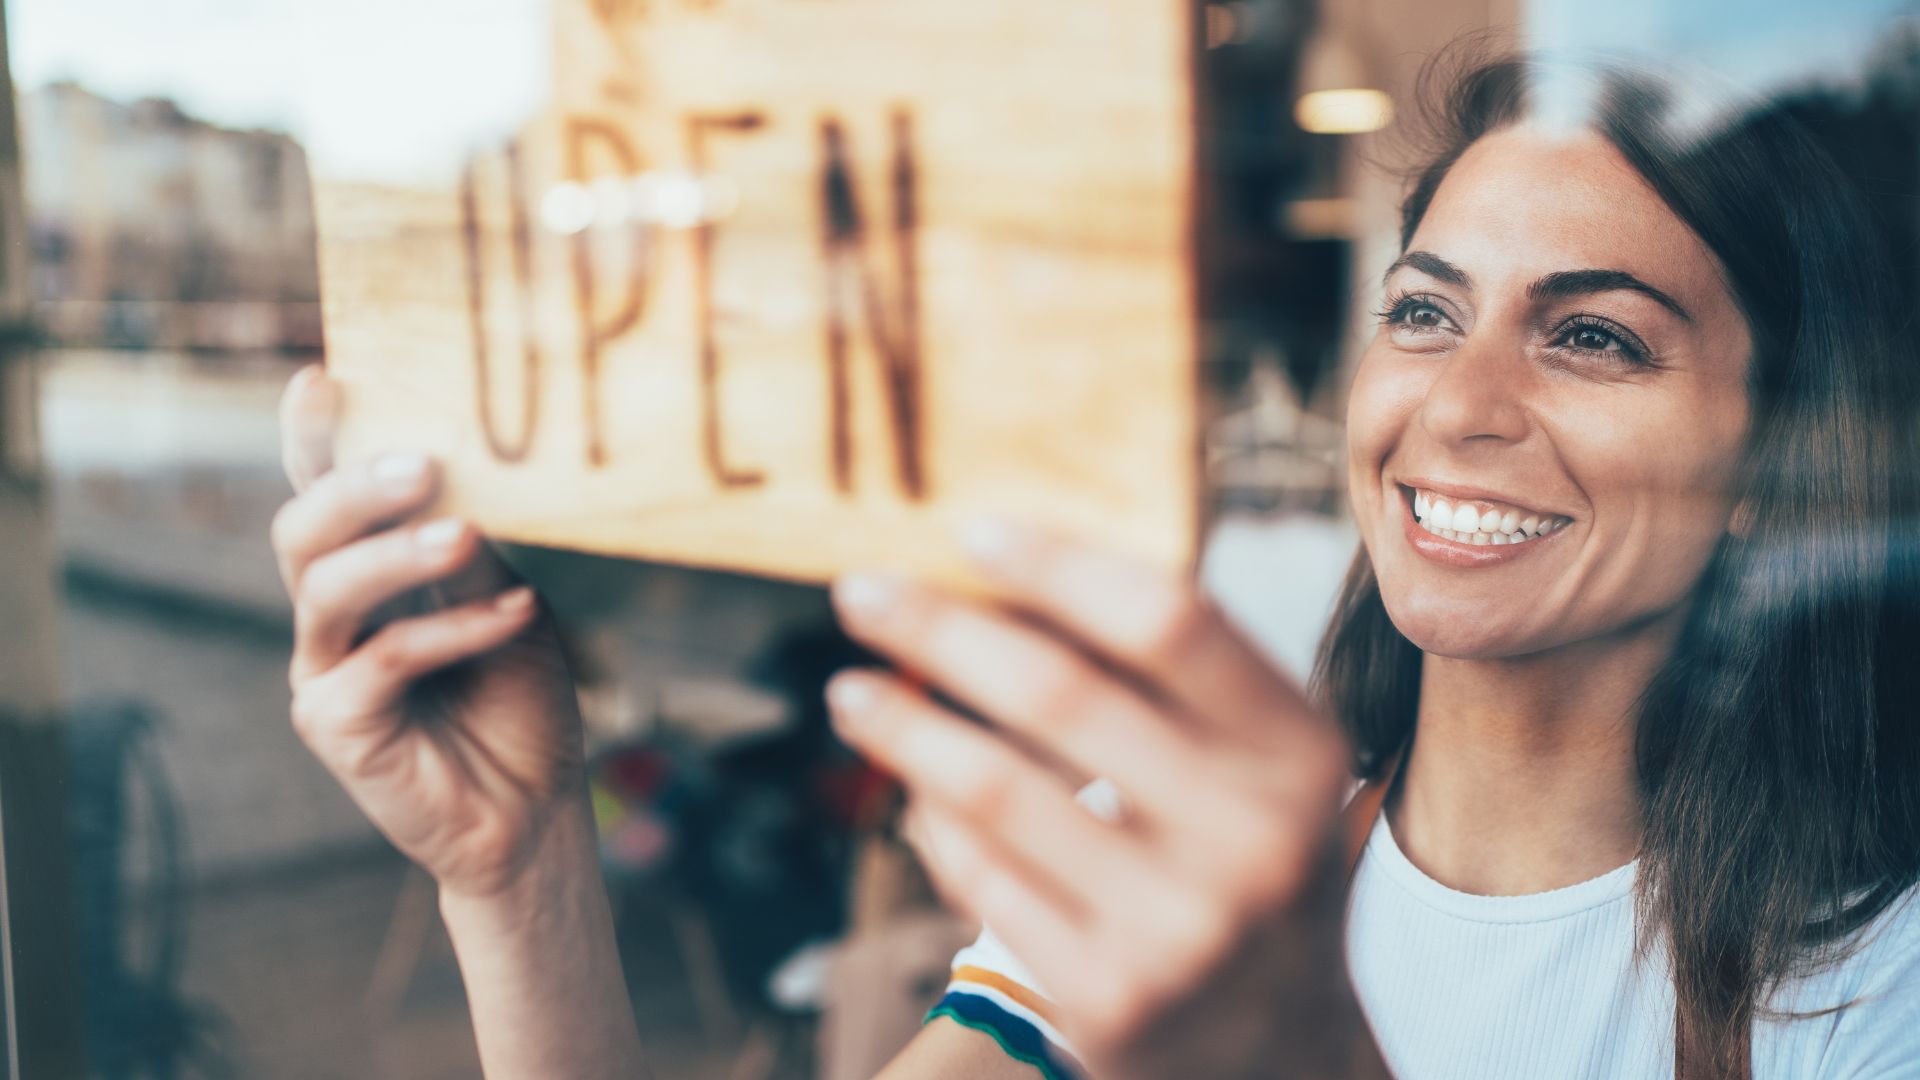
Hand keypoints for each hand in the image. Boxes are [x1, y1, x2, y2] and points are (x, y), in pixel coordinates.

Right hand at [271, 365, 589, 900]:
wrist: (536, 812)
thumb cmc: (519, 700)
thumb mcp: (509, 604)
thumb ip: (474, 549)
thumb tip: (460, 472)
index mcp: (366, 574)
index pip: (325, 493)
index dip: (313, 439)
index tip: (322, 377)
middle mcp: (330, 617)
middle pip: (303, 531)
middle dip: (354, 487)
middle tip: (423, 462)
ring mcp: (324, 671)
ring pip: (327, 589)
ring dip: (396, 553)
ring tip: (463, 532)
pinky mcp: (336, 727)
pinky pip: (383, 661)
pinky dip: (452, 630)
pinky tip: (515, 614)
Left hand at [826, 521, 1385, 1079]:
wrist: (1280, 1049)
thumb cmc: (1246, 863)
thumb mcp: (1259, 767)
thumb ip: (1169, 679)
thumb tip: (1004, 574)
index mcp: (1297, 753)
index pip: (1168, 621)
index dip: (1059, 564)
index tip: (968, 530)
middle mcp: (1253, 839)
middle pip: (1060, 692)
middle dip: (940, 629)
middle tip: (858, 591)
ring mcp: (1181, 928)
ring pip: (996, 789)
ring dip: (904, 725)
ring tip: (850, 691)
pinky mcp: (1110, 999)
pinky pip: (983, 879)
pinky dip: (934, 823)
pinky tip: (911, 792)